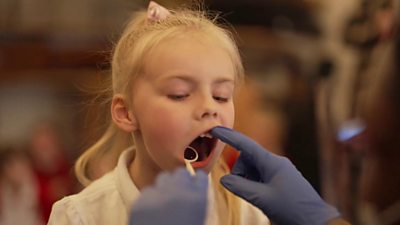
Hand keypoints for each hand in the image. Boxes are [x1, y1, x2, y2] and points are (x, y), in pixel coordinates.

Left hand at [130, 168, 207, 224]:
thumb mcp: (199, 218)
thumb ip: (197, 201)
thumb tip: (195, 186)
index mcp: (196, 199)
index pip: (199, 177)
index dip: (197, 181)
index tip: (195, 184)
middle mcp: (177, 193)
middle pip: (180, 173)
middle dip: (181, 180)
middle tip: (179, 192)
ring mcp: (157, 196)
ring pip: (163, 178)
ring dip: (166, 186)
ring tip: (166, 200)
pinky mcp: (140, 202)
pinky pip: (148, 191)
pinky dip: (151, 198)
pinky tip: (153, 212)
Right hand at [211, 126, 339, 224]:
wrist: (316, 220)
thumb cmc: (292, 208)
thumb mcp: (262, 198)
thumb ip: (241, 187)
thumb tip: (224, 179)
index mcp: (272, 162)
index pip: (246, 145)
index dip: (229, 137)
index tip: (215, 129)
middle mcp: (276, 163)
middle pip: (248, 159)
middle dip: (240, 172)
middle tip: (243, 189)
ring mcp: (279, 171)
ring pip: (254, 169)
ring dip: (247, 180)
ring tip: (255, 197)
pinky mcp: (281, 180)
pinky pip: (261, 176)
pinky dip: (255, 184)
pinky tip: (260, 197)